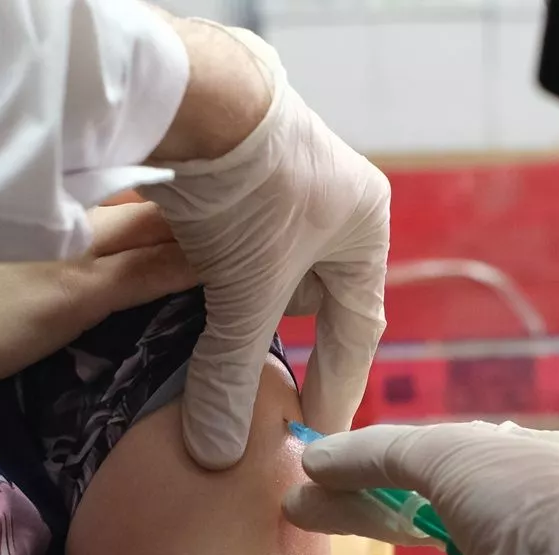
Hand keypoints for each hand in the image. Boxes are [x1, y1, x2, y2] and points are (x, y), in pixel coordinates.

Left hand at [141, 21, 388, 469]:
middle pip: (315, 297)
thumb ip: (230, 373)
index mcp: (366, 228)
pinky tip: (196, 301)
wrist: (193, 94)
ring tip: (227, 354)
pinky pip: (238, 243)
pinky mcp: (239, 173)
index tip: (319, 431)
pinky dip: (219, 276)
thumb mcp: (245, 291)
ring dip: (248, 309)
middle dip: (290, 344)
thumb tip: (218, 455)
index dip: (338, 382)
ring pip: (272, 269)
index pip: (357, 326)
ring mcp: (287, 184)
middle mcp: (336, 204)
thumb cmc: (250, 192)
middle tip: (273, 396)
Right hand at [282, 422, 558, 554]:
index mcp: (512, 468)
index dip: (374, 461)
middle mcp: (508, 528)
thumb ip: (380, 453)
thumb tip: (317, 459)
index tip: (317, 466)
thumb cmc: (527, 499)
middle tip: (294, 515)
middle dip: (352, 518)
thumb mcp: (449, 451)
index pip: (433, 459)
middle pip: (413, 522)